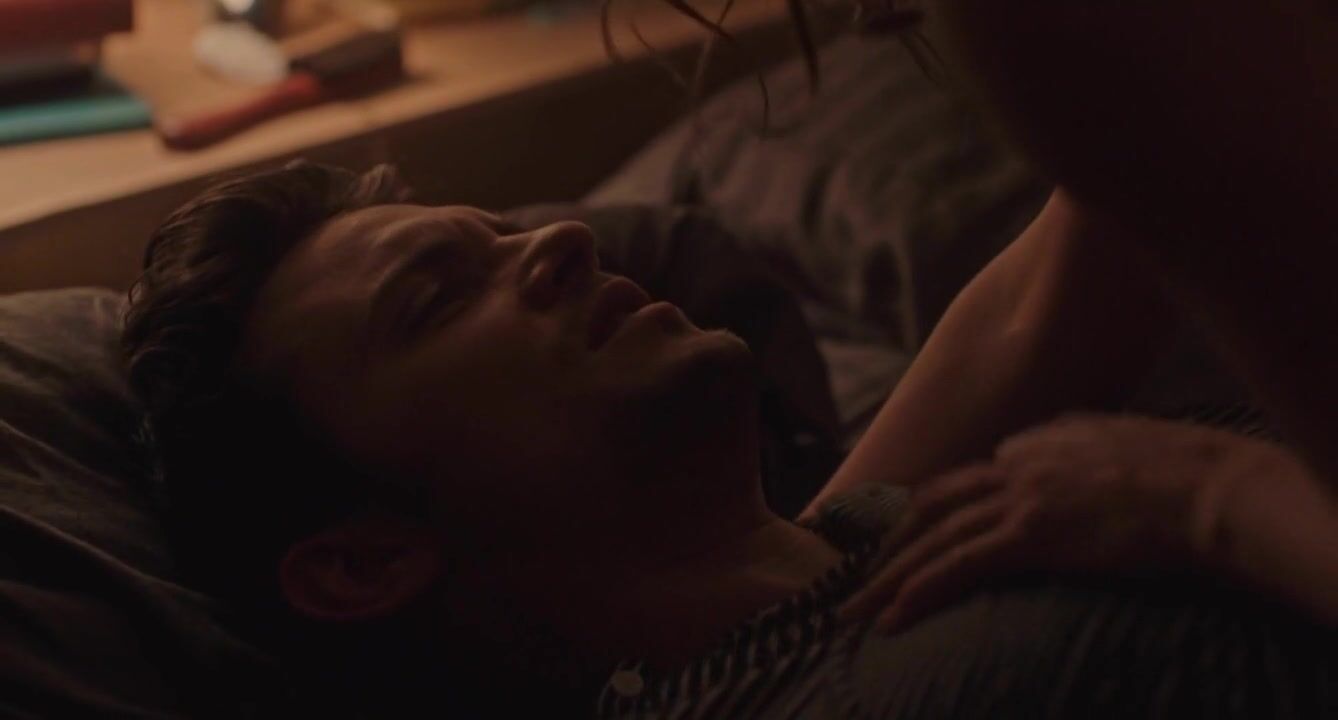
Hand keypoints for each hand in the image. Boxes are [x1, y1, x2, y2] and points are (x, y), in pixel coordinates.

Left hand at [838, 414, 1260, 631]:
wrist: (1207, 486)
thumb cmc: (1180, 471)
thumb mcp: (1115, 441)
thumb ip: (1071, 442)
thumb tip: (1039, 445)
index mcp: (1032, 444)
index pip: (956, 482)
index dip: (916, 514)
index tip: (887, 540)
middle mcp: (1013, 465)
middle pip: (926, 508)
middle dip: (881, 546)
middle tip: (846, 579)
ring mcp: (1018, 499)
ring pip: (930, 540)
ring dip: (884, 579)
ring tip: (851, 612)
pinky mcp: (1031, 535)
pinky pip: (959, 566)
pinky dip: (920, 591)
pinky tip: (893, 618)